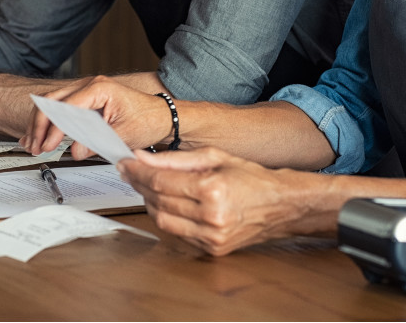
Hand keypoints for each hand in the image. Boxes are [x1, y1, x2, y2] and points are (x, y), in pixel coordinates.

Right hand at [20, 75, 172, 159]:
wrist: (161, 116)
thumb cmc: (148, 120)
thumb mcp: (123, 135)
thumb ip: (97, 142)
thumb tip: (75, 150)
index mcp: (99, 88)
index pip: (67, 107)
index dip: (54, 128)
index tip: (48, 145)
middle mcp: (90, 85)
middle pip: (52, 101)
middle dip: (40, 125)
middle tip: (35, 146)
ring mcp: (86, 91)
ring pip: (51, 103)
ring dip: (40, 124)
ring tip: (32, 144)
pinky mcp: (85, 100)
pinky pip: (60, 107)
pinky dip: (48, 121)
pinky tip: (38, 135)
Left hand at [119, 147, 331, 255]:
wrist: (281, 206)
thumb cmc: (251, 177)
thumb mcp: (214, 156)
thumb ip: (175, 158)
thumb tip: (143, 157)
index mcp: (212, 189)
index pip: (161, 181)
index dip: (138, 171)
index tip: (125, 163)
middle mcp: (211, 216)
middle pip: (158, 200)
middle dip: (140, 185)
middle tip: (131, 172)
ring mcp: (212, 237)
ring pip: (163, 220)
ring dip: (150, 203)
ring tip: (148, 186)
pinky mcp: (212, 249)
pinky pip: (177, 233)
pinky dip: (167, 217)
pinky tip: (166, 203)